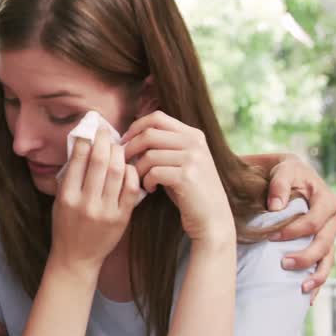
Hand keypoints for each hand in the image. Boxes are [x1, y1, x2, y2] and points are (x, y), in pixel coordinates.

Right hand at [52, 126, 142, 270]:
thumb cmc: (66, 226)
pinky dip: (131, 173)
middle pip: (100, 162)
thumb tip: (82, 147)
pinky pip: (131, 188)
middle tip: (106, 131)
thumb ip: (69, 178)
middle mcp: (85, 203)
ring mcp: (105, 211)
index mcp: (67, 197)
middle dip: (104, 141)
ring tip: (118, 147)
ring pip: (118, 172)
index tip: (90, 129)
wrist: (76, 258)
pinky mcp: (121, 218)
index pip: (78, 160)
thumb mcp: (59, 202)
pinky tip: (128, 167)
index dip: (86, 140)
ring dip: (119, 154)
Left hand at [122, 111, 233, 245]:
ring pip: (149, 155)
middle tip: (124, 163)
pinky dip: (146, 182)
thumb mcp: (181, 161)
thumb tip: (130, 136)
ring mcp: (193, 159)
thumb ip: (164, 146)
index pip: (157, 117)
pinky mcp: (187, 177)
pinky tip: (151, 189)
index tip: (124, 141)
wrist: (212, 217)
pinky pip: (153, 172)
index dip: (135, 127)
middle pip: (149, 134)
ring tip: (142, 180)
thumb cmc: (189, 190)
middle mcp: (195, 143)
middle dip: (130, 148)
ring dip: (138, 170)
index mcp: (193, 134)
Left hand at [262, 154, 335, 301]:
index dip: (295, 231)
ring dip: (316, 275)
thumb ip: (280, 184)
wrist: (281, 176)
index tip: (271, 238)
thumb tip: (276, 206)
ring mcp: (327, 234)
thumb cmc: (281, 172)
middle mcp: (332, 219)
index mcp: (326, 199)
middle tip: (283, 264)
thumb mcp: (282, 169)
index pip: (315, 221)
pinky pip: (323, 265)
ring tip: (302, 289)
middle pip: (325, 242)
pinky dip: (317, 281)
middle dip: (306, 256)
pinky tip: (308, 298)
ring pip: (328, 258)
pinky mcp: (320, 245)